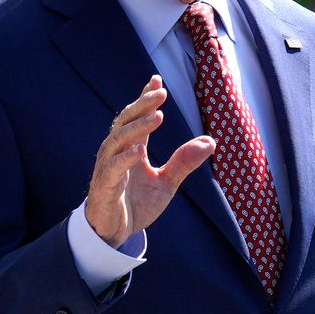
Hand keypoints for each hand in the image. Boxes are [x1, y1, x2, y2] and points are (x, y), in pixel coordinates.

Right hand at [86, 75, 215, 247]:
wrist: (115, 234)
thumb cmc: (136, 204)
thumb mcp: (166, 183)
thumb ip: (184, 162)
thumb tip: (211, 141)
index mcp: (130, 149)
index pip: (136, 118)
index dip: (144, 98)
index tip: (156, 79)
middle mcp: (116, 154)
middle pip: (125, 123)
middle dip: (141, 106)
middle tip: (160, 91)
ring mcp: (107, 170)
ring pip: (116, 142)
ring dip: (136, 128)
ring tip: (157, 117)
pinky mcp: (103, 189)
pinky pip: (111, 170)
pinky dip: (124, 158)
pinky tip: (138, 149)